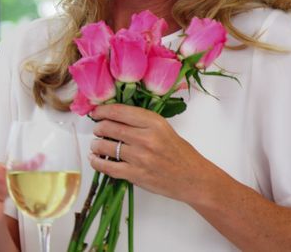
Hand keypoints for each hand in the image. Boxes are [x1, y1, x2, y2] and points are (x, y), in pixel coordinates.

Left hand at [88, 104, 218, 202]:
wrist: (194, 179)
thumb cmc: (180, 153)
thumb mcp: (164, 129)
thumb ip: (141, 123)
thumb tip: (112, 117)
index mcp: (154, 123)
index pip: (119, 111)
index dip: (102, 111)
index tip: (96, 112)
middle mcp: (146, 138)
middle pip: (109, 127)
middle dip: (98, 127)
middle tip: (98, 130)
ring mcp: (140, 157)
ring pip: (105, 146)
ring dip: (96, 145)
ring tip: (96, 145)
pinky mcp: (136, 175)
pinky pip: (108, 166)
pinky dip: (97, 162)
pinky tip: (95, 159)